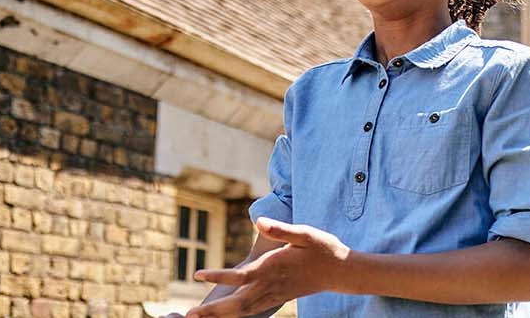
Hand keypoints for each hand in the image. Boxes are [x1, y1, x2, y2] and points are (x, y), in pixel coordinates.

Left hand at [186, 218, 351, 317]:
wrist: (341, 271)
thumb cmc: (324, 249)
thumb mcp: (306, 233)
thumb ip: (281, 229)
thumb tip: (259, 221)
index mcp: (274, 267)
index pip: (241, 276)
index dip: (218, 276)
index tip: (198, 275)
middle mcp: (272, 284)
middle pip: (237, 303)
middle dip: (212, 311)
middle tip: (188, 315)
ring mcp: (275, 294)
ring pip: (243, 311)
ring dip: (219, 316)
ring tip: (197, 317)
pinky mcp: (278, 298)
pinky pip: (252, 310)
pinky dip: (235, 315)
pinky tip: (224, 315)